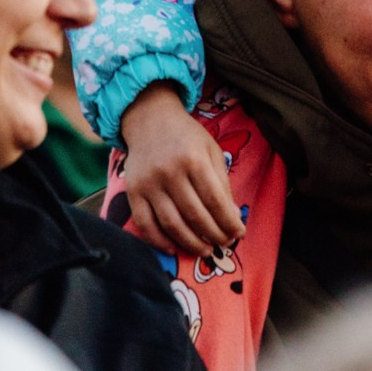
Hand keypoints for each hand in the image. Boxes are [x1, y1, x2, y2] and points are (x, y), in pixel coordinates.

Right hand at [118, 86, 244, 258]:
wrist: (149, 119)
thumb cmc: (186, 136)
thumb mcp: (211, 150)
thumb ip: (221, 182)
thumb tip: (232, 217)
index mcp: (194, 159)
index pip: (215, 201)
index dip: (229, 222)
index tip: (239, 234)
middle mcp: (170, 172)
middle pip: (195, 215)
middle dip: (214, 235)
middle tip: (224, 244)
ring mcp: (149, 183)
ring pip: (171, 224)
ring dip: (190, 243)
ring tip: (205, 250)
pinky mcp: (132, 192)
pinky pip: (144, 224)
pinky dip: (158, 241)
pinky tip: (173, 248)